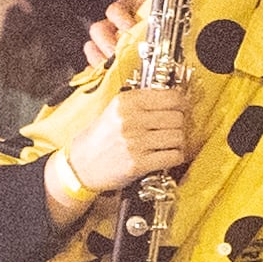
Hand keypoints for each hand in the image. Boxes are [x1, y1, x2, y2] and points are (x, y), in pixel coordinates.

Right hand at [63, 87, 193, 195]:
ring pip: (179, 137)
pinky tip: (167, 155)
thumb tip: (178, 98)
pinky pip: (174, 156)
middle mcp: (130, 120)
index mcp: (126, 102)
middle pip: (178, 117)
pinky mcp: (138, 163)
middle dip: (180, 125)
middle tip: (173, 129)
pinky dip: (176, 157)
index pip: (172, 97)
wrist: (80, 164)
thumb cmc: (102, 137)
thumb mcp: (116, 110)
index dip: (182, 104)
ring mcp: (134, 142)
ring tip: (168, 143)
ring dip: (178, 142)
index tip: (181, 109)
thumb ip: (143, 101)